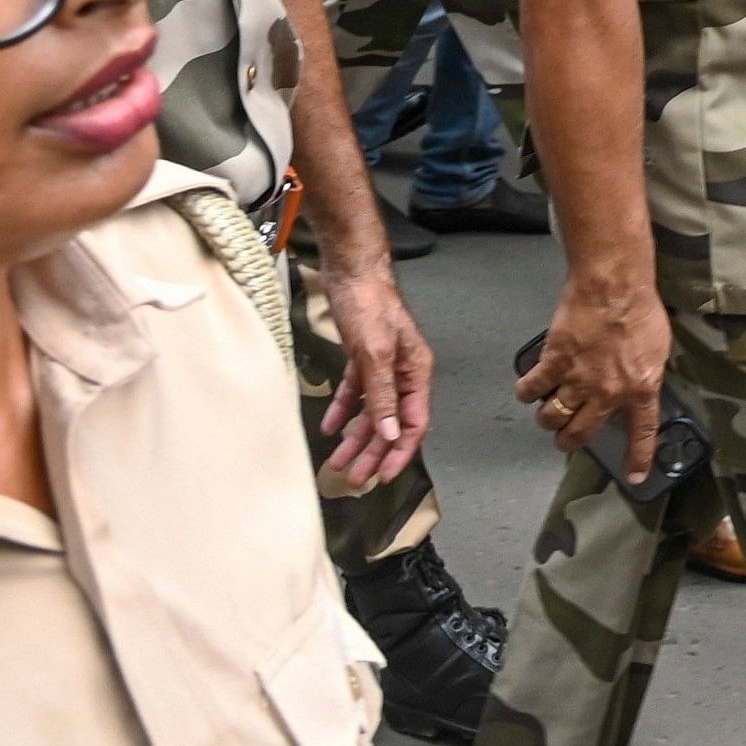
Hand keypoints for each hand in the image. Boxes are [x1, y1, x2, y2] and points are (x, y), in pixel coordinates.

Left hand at [312, 257, 435, 490]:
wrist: (351, 267)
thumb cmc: (370, 300)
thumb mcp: (375, 351)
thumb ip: (382, 394)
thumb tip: (389, 433)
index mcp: (416, 372)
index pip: (414, 423)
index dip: (399, 452)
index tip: (382, 476)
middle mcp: (403, 372)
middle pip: (391, 422)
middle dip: (373, 452)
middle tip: (356, 477)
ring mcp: (383, 365)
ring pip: (372, 411)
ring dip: (356, 437)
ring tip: (338, 461)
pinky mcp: (363, 356)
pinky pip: (356, 392)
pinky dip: (344, 410)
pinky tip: (330, 425)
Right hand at [518, 271, 672, 477]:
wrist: (614, 286)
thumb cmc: (641, 310)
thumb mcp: (658, 349)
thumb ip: (647, 373)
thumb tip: (640, 383)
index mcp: (640, 390)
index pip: (642, 433)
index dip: (638, 458)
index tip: (635, 477)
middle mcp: (607, 394)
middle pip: (580, 434)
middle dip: (569, 443)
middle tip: (565, 439)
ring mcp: (577, 380)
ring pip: (553, 418)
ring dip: (548, 419)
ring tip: (548, 413)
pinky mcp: (553, 362)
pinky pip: (532, 388)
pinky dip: (527, 391)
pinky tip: (527, 389)